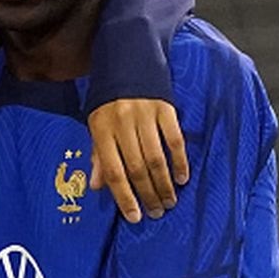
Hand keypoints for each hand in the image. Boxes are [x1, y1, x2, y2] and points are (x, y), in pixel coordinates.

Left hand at [88, 99, 188, 222]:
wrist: (127, 60)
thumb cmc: (109, 100)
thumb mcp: (96, 124)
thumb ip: (98, 155)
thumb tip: (97, 186)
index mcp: (102, 129)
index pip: (113, 171)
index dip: (124, 196)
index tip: (134, 217)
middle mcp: (122, 123)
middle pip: (136, 167)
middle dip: (147, 194)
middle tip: (156, 212)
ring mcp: (144, 115)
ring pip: (156, 157)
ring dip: (164, 184)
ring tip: (169, 201)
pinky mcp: (164, 108)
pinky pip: (174, 139)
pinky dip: (180, 161)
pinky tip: (182, 177)